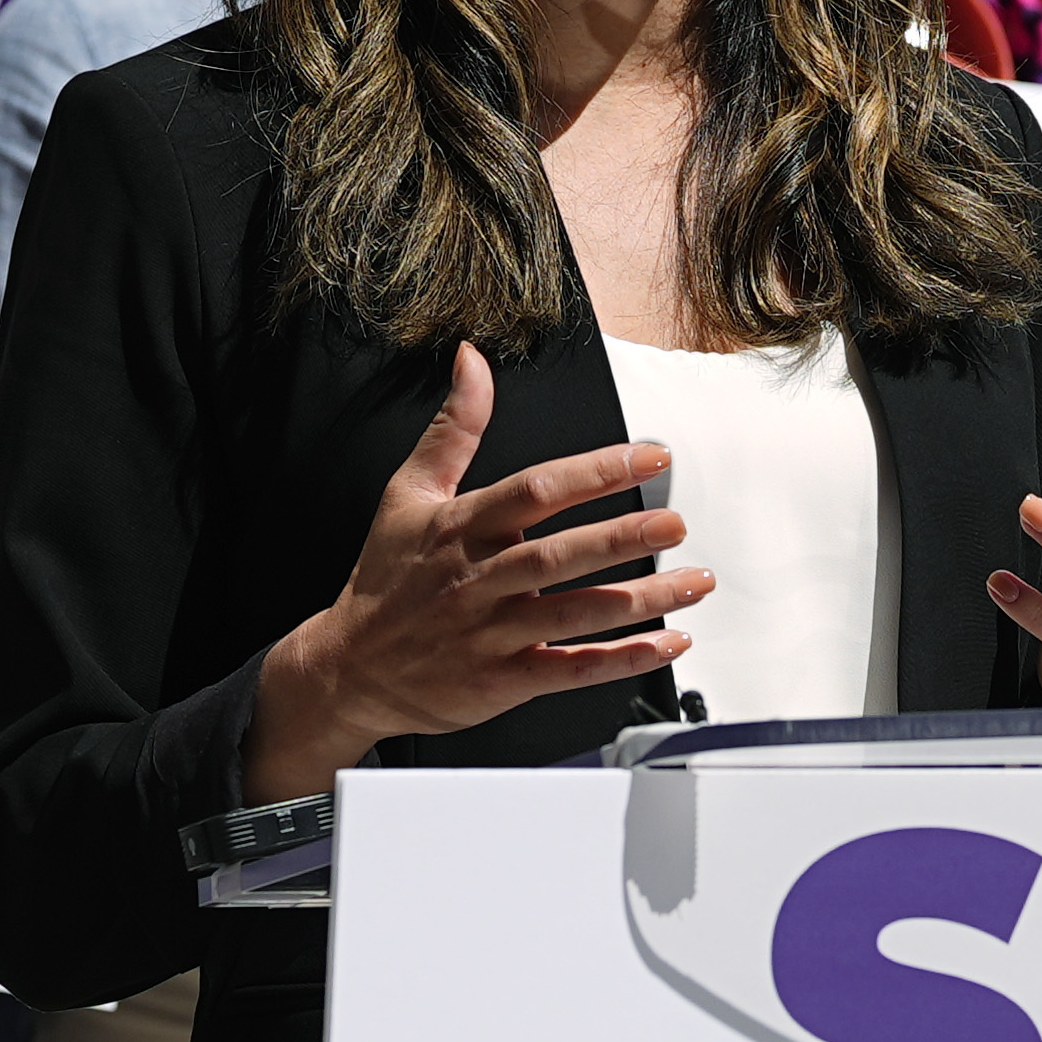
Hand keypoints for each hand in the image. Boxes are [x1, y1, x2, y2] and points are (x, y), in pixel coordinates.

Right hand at [245, 345, 712, 801]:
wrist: (348, 669)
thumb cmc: (386, 578)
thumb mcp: (408, 493)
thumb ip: (454, 427)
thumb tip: (472, 359)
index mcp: (462, 528)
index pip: (535, 491)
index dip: (595, 472)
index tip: (649, 458)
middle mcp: (479, 580)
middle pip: (559, 556)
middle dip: (623, 538)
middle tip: (676, 524)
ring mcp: (490, 634)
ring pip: (575, 615)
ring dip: (641, 600)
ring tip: (693, 582)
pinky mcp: (501, 682)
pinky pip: (571, 670)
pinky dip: (623, 661)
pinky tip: (668, 643)